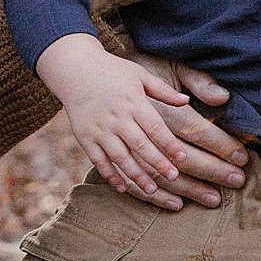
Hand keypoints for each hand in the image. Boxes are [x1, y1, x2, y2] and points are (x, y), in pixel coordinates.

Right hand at [38, 35, 232, 209]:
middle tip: (173, 178)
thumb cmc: (112, 71)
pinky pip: (99, 161)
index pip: (155, 127)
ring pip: (121, 158)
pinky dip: (110, 175)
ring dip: (136, 175)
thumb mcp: (139, 74)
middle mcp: (117, 118)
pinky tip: (123, 188)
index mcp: (133, 102)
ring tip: (151, 190)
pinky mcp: (85, 138)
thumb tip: (186, 102)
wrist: (75, 70)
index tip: (182, 159)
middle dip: (157, 164)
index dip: (169, 144)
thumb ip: (162, 90)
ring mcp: (100, 129)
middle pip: (140, 146)